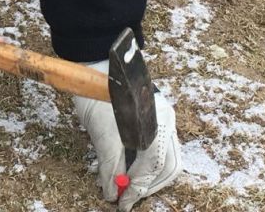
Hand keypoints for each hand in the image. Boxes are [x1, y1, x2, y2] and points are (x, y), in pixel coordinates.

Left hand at [74, 61, 180, 209]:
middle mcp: (166, 121)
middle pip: (168, 166)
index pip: (154, 164)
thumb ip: (110, 165)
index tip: (123, 203)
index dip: (139, 187)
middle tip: (128, 199)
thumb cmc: (97, 95)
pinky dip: (146, 165)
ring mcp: (163, 119)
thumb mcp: (101, 133)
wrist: (96, 66)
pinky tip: (129, 171)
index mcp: (156, 121)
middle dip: (148, 186)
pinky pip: (159, 150)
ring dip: (148, 178)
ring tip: (128, 187)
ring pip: (166, 160)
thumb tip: (113, 193)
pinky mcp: (155, 120)